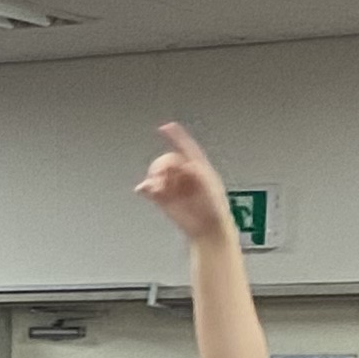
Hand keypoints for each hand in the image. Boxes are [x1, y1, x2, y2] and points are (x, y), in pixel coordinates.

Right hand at [137, 121, 234, 245]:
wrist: (207, 230)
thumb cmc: (214, 210)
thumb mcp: (210, 187)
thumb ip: (198, 174)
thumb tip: (185, 166)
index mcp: (199, 169)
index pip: (187, 148)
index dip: (176, 136)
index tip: (166, 127)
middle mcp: (185, 175)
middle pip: (167, 161)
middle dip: (161, 166)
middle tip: (161, 176)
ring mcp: (174, 186)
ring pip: (157, 174)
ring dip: (154, 179)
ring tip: (157, 187)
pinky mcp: (164, 199)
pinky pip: (150, 188)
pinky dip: (145, 187)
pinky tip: (144, 189)